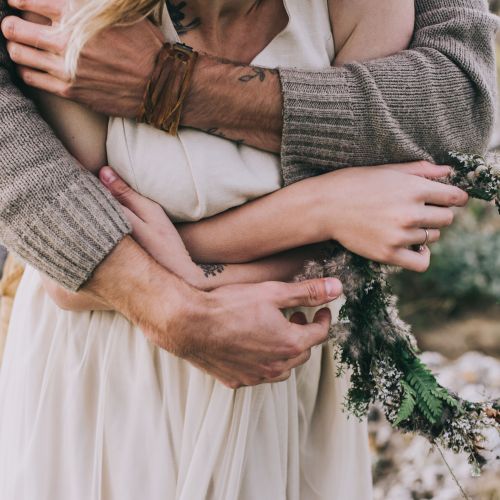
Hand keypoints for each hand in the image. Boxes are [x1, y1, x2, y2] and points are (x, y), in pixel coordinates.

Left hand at [1, 0, 162, 116]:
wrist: (161, 84)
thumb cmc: (144, 46)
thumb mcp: (118, 14)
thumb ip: (87, 6)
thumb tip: (68, 5)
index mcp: (78, 14)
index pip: (30, 1)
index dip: (17, 1)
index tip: (14, 3)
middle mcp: (67, 41)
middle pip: (15, 29)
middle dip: (10, 25)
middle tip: (12, 26)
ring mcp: (67, 69)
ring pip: (20, 55)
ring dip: (16, 49)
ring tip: (23, 48)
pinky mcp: (71, 91)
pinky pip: (33, 80)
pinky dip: (28, 71)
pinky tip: (34, 68)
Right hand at [82, 237, 342, 388]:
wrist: (190, 324)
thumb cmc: (229, 305)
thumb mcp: (272, 292)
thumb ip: (307, 292)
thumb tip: (338, 288)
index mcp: (290, 345)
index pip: (320, 334)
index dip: (323, 319)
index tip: (320, 310)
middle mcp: (276, 366)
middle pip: (302, 353)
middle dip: (304, 334)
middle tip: (296, 317)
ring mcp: (255, 377)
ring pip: (282, 368)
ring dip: (286, 351)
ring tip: (275, 331)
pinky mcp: (236, 380)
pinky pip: (258, 374)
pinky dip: (263, 362)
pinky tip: (252, 346)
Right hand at [316, 161, 467, 271]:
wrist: (324, 207)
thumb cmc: (354, 183)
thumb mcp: (388, 170)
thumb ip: (421, 170)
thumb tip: (449, 173)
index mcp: (413, 188)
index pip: (455, 197)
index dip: (453, 198)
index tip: (446, 199)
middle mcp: (410, 212)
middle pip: (446, 219)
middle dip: (436, 214)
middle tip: (418, 211)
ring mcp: (399, 235)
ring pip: (432, 238)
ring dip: (423, 232)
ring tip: (402, 224)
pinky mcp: (388, 253)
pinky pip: (422, 262)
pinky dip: (423, 256)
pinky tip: (414, 247)